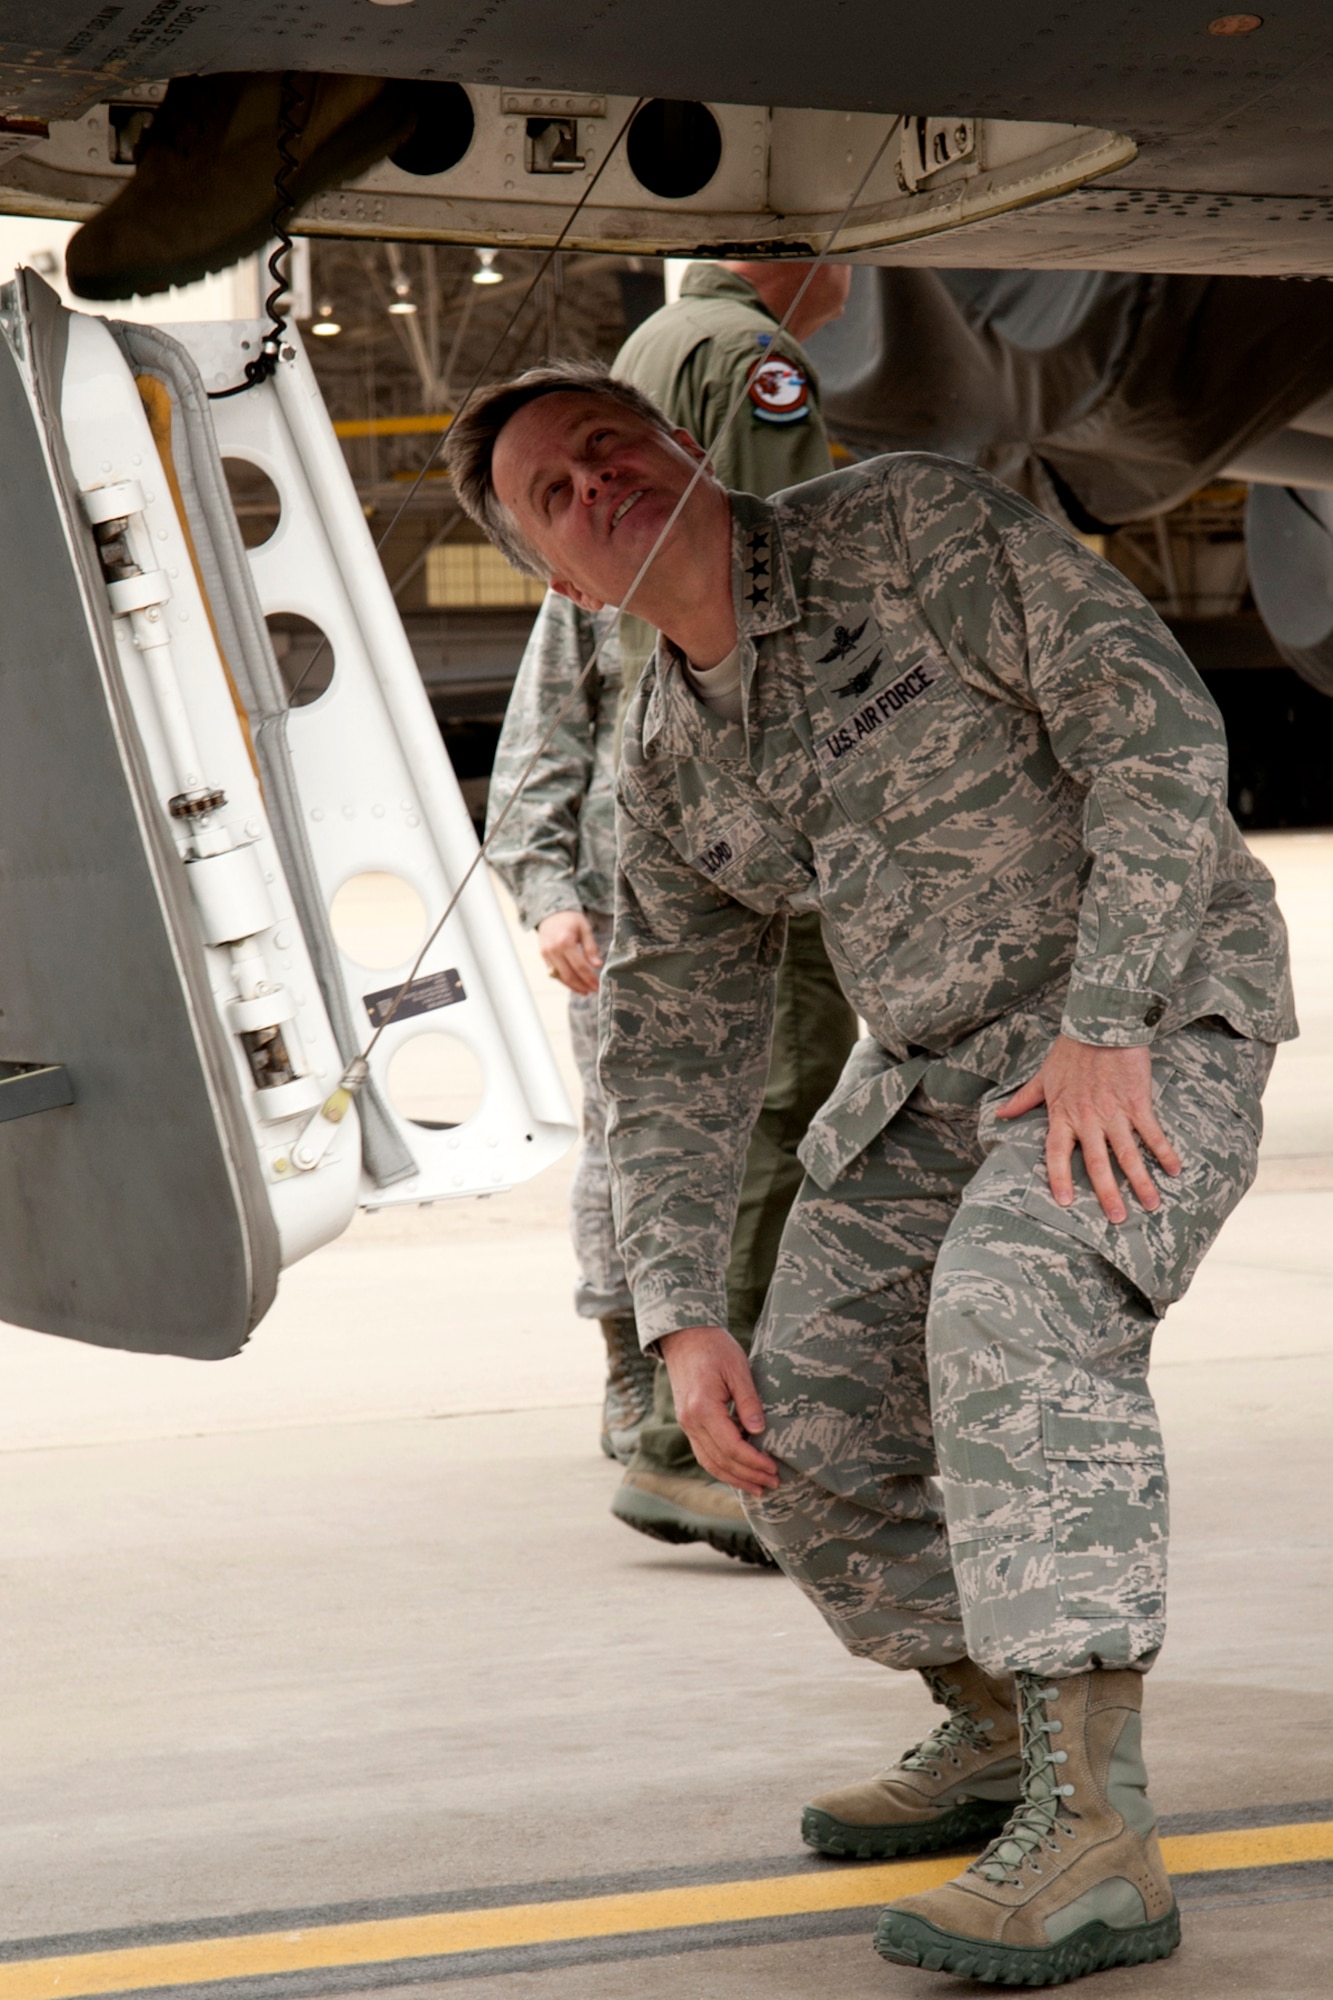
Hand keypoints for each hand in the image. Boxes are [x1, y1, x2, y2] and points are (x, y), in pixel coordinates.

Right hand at [536, 909, 602, 994]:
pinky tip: (574, 983)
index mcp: (565, 941)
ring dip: (572, 986)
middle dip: (581, 985)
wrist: (551, 913)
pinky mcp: (543, 956)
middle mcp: (553, 949)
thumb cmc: (571, 919)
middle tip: (592, 991)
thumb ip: (591, 947)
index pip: (579, 966)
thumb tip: (598, 965)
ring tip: (584, 991)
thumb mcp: (585, 929)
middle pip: (568, 974)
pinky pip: (553, 973)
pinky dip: (563, 980)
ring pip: (559, 976)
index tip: (597, 986)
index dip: (589, 978)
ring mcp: (546, 954)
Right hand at [658, 1324, 778, 1497]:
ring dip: (733, 1478)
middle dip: (747, 1476)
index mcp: (703, 1409)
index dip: (754, 1462)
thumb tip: (759, 1432)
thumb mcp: (738, 1369)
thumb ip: (749, 1402)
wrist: (684, 1337)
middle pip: (720, 1461)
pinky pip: (703, 1452)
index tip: (774, 1469)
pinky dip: (720, 1467)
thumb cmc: (714, 1348)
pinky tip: (737, 1473)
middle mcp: (691, 1422)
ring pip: (709, 1462)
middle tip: (772, 1484)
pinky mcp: (687, 1422)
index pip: (732, 1447)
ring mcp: (686, 1424)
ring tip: (756, 1488)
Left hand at [996, 1034, 1181, 1224]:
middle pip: (1097, 1163)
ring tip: (1152, 1205)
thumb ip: (1024, 1099)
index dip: (1059, 1178)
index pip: (1057, 1153)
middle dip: (1108, 1194)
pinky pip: (1152, 1133)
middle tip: (1117, 1220)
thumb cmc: (1071, 1049)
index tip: (1065, 1202)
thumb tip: (1000, 1113)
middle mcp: (1088, 1119)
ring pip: (1128, 1154)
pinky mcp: (1138, 1102)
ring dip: (1140, 1181)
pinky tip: (1174, 1170)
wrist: (1101, 1023)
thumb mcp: (1043, 1075)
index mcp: (1062, 1114)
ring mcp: (1114, 1112)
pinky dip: (1164, 1152)